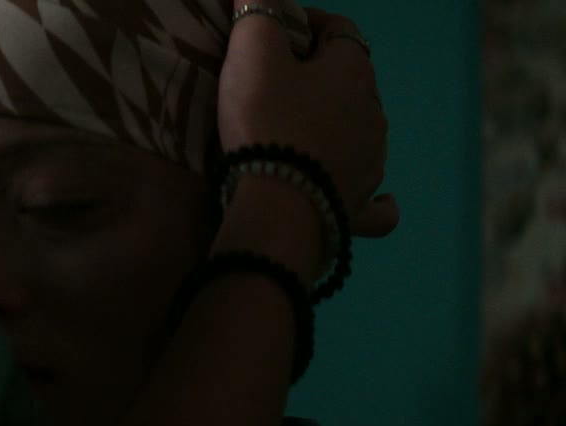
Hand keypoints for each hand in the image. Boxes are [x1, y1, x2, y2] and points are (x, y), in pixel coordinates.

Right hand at [218, 7, 398, 237]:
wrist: (279, 204)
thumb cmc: (267, 121)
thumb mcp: (252, 55)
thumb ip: (256, 14)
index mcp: (353, 71)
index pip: (339, 30)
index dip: (309, 23)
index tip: (275, 30)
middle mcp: (373, 113)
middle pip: (354, 83)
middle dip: (324, 78)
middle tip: (282, 85)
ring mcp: (372, 162)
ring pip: (364, 135)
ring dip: (342, 129)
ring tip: (307, 135)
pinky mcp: (359, 205)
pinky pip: (376, 202)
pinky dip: (375, 197)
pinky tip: (376, 199)